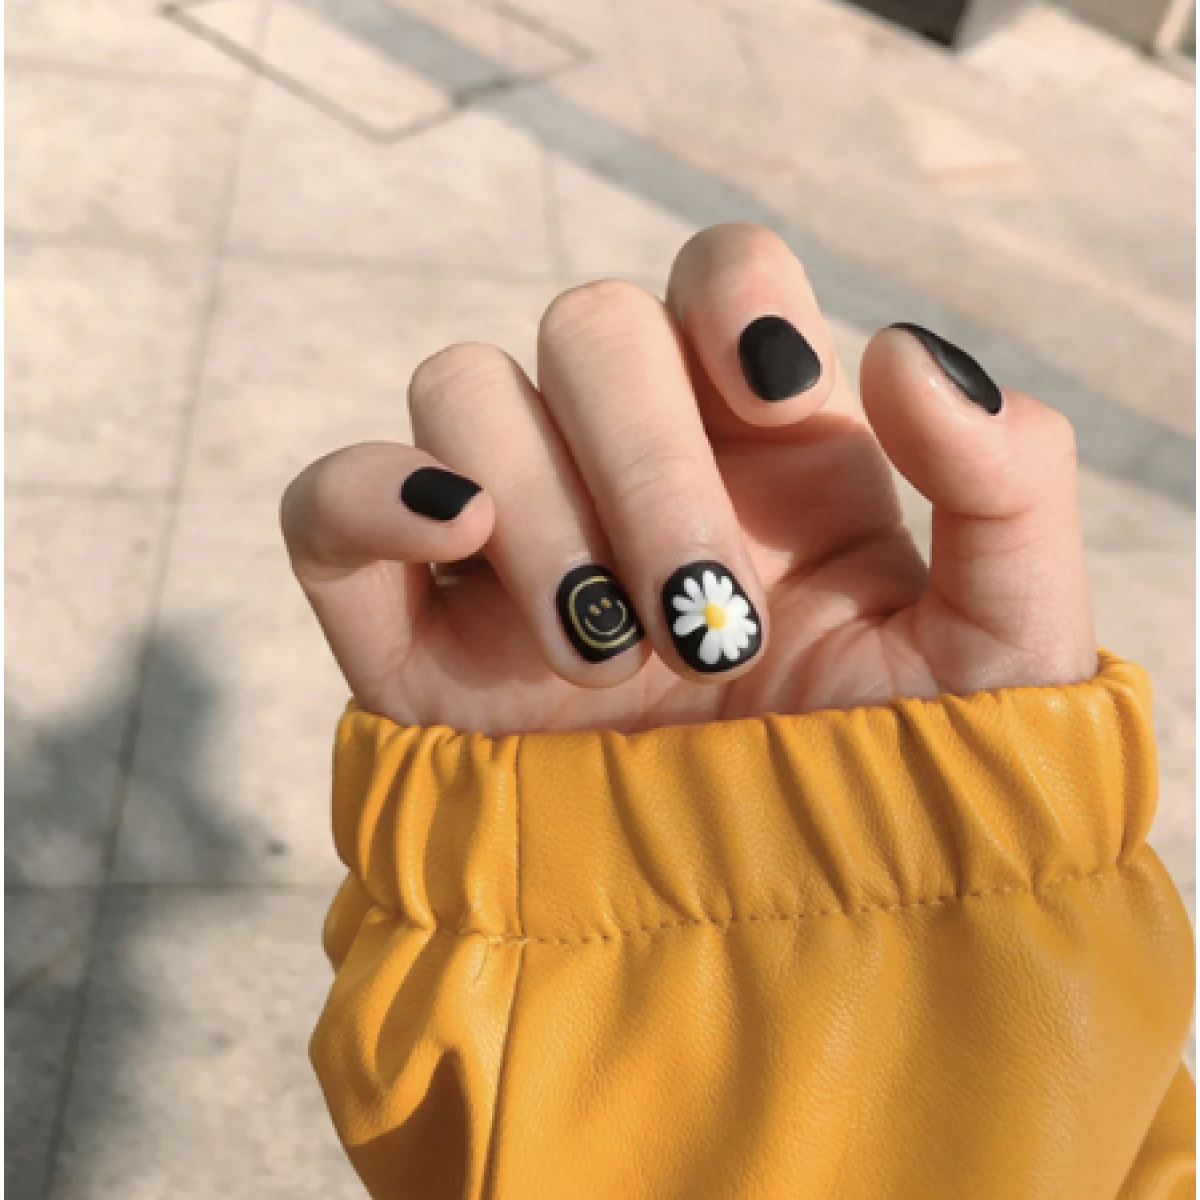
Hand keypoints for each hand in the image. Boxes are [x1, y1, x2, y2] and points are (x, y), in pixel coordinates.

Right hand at [280, 223, 1095, 736]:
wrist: (778, 944)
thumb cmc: (901, 792)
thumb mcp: (1003, 645)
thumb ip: (1011, 483)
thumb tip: (894, 350)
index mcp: (764, 447)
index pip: (716, 272)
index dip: (732, 296)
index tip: (774, 400)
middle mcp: (630, 467)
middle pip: (585, 326)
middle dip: (643, 463)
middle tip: (701, 627)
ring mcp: (511, 538)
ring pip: (463, 391)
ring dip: (541, 510)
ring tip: (607, 660)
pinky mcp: (409, 627)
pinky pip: (327, 500)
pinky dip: (365, 493)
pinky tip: (455, 533)